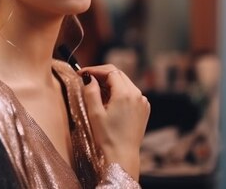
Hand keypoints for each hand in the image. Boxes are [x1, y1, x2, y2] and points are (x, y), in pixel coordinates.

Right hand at [79, 65, 150, 180]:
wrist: (123, 155)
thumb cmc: (107, 136)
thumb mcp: (95, 113)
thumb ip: (91, 91)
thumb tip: (88, 78)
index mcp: (125, 93)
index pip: (110, 71)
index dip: (94, 70)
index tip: (81, 73)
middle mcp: (137, 94)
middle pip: (118, 74)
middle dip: (102, 74)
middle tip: (86, 80)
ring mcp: (143, 101)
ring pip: (124, 82)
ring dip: (110, 83)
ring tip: (96, 92)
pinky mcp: (144, 108)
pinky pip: (131, 93)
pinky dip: (119, 92)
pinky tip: (109, 101)